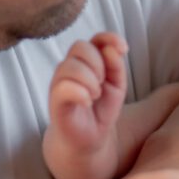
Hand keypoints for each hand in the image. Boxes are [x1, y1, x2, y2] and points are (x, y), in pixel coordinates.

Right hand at [48, 32, 127, 149]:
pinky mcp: (55, 101)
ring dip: (89, 79)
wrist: (89, 140)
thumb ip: (116, 65)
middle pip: (80, 46)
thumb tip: (111, 49)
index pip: (95, 38)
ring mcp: (60, 82)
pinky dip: (80, 92)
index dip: (109, 38)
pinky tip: (88, 101)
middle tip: (103, 82)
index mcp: (87, 60)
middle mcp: (71, 66)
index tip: (124, 49)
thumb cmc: (101, 109)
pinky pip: (62, 87)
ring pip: (69, 64)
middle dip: (97, 62)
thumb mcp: (117, 86)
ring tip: (96, 95)